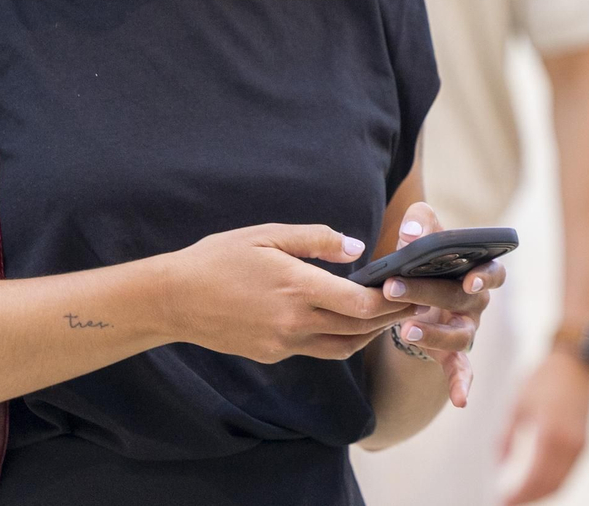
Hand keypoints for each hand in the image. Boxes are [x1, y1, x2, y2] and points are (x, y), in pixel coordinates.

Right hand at [164, 223, 411, 362]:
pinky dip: (338, 338)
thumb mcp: (267, 234)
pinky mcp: (272, 354)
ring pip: (342, 346)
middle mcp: (295, 322)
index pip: (361, 304)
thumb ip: (316, 240)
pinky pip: (316, 349)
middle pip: (360, 329)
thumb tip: (356, 247)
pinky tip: (344, 321)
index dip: (392, 299)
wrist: (174, 299)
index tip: (411, 287)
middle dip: (391, 317)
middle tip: (414, 303)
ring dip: (368, 333)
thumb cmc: (219, 258)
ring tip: (387, 316)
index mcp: (298, 287)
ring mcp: (284, 344)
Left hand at [379, 203, 507, 407]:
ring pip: (462, 335)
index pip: (492, 272)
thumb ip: (421, 223)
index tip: (469, 279)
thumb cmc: (426, 258)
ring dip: (436, 334)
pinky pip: (462, 370)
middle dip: (427, 292)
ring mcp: (467, 328)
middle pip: (462, 298)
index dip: (485, 276)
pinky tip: (461, 400)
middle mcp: (477, 301)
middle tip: (393, 287)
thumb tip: (411, 232)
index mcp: (476, 270)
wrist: (418, 289)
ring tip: (407, 330)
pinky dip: (463, 384)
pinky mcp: (453, 352)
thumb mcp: (423, 235)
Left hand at [499, 351, 588, 503]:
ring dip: (542, 493)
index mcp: (551, 434)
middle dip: (530, 498)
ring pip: (562, 482)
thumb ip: (507, 437)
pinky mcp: (586, 442)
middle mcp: (571, 444)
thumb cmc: (543, 379)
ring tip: (520, 495)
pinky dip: (553, 481)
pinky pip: (569, 471)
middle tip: (508, 502)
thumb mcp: (518, 406)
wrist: (575, 362)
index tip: (501, 500)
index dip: (519, 495)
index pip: (535, 478)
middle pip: (551, 486)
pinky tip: (537, 481)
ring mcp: (582, 445)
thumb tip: (499, 464)